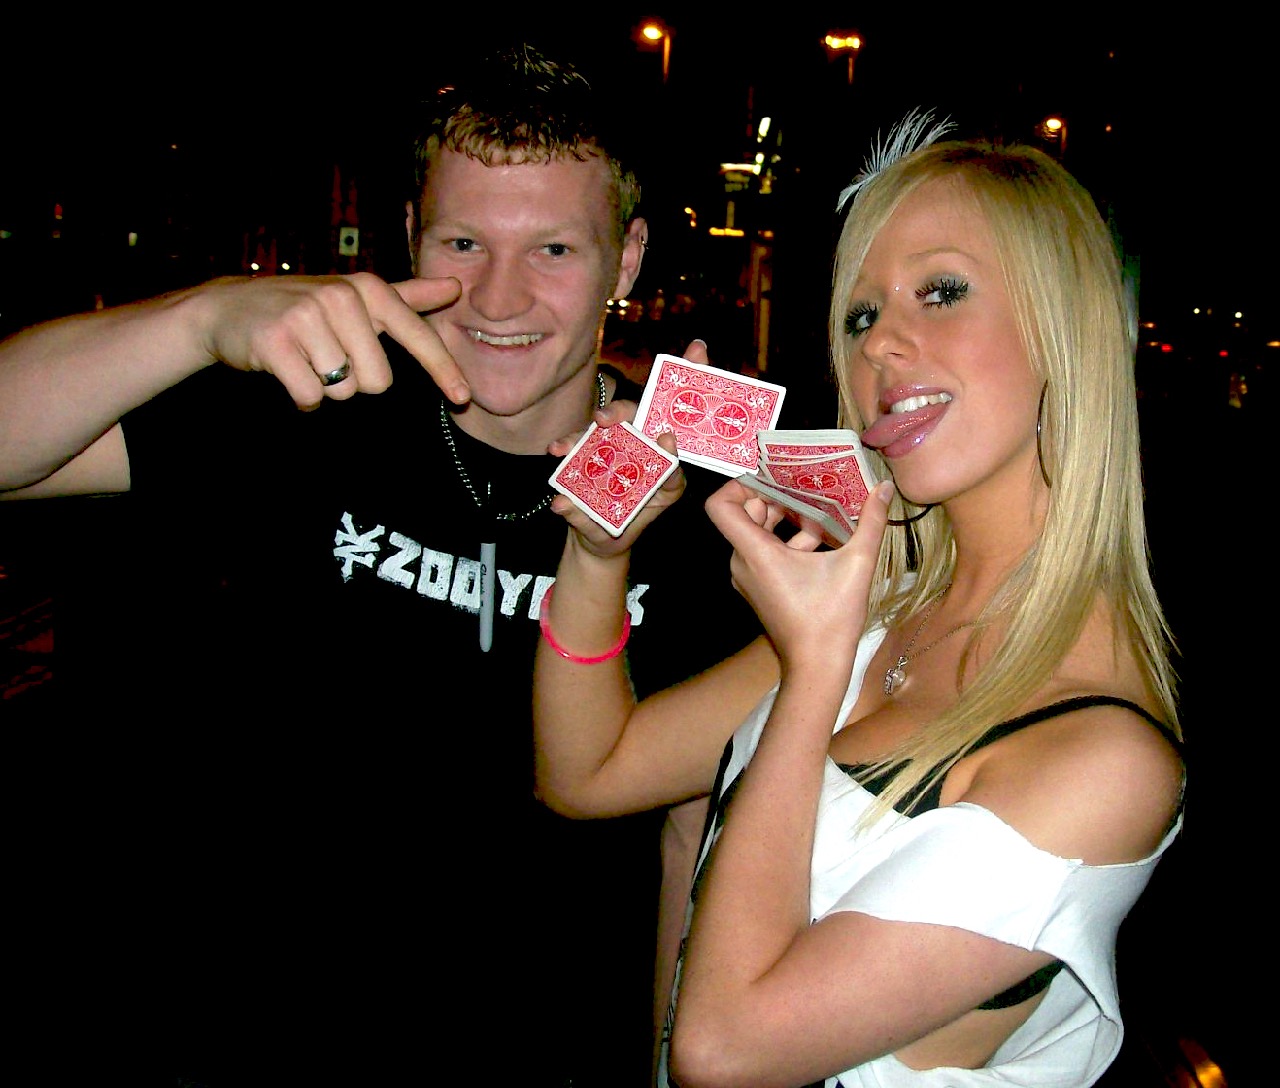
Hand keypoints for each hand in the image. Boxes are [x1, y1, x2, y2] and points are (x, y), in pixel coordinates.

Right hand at [199, 273, 469, 409]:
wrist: (229, 309)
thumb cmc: (305, 308)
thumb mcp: (358, 297)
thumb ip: (408, 296)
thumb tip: (454, 288)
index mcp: (368, 289)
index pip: (418, 337)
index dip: (443, 371)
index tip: (464, 398)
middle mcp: (342, 298)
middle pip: (378, 381)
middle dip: (355, 380)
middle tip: (328, 356)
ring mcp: (307, 318)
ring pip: (343, 390)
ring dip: (325, 387)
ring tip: (304, 358)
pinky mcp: (276, 343)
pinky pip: (310, 396)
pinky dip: (301, 396)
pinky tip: (287, 371)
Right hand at [549, 427, 685, 559]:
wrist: (598, 536)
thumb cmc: (614, 535)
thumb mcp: (605, 536)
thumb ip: (585, 520)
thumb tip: (560, 503)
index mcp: (661, 483)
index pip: (670, 463)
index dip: (669, 451)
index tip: (664, 440)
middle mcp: (643, 460)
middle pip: (639, 425)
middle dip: (622, 414)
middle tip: (602, 419)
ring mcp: (618, 451)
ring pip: (606, 429)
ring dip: (584, 431)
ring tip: (565, 445)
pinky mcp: (596, 450)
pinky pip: (584, 441)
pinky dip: (569, 443)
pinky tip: (556, 449)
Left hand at [705, 478, 894, 669]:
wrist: (817, 667)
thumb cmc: (831, 620)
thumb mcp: (857, 565)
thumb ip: (871, 522)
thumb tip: (883, 487)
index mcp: (756, 553)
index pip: (721, 506)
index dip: (738, 484)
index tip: (770, 476)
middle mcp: (743, 563)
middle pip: (744, 515)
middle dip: (774, 498)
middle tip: (805, 488)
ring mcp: (748, 578)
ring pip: (756, 534)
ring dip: (785, 521)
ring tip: (820, 517)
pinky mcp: (758, 589)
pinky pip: (762, 554)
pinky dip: (786, 542)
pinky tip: (822, 543)